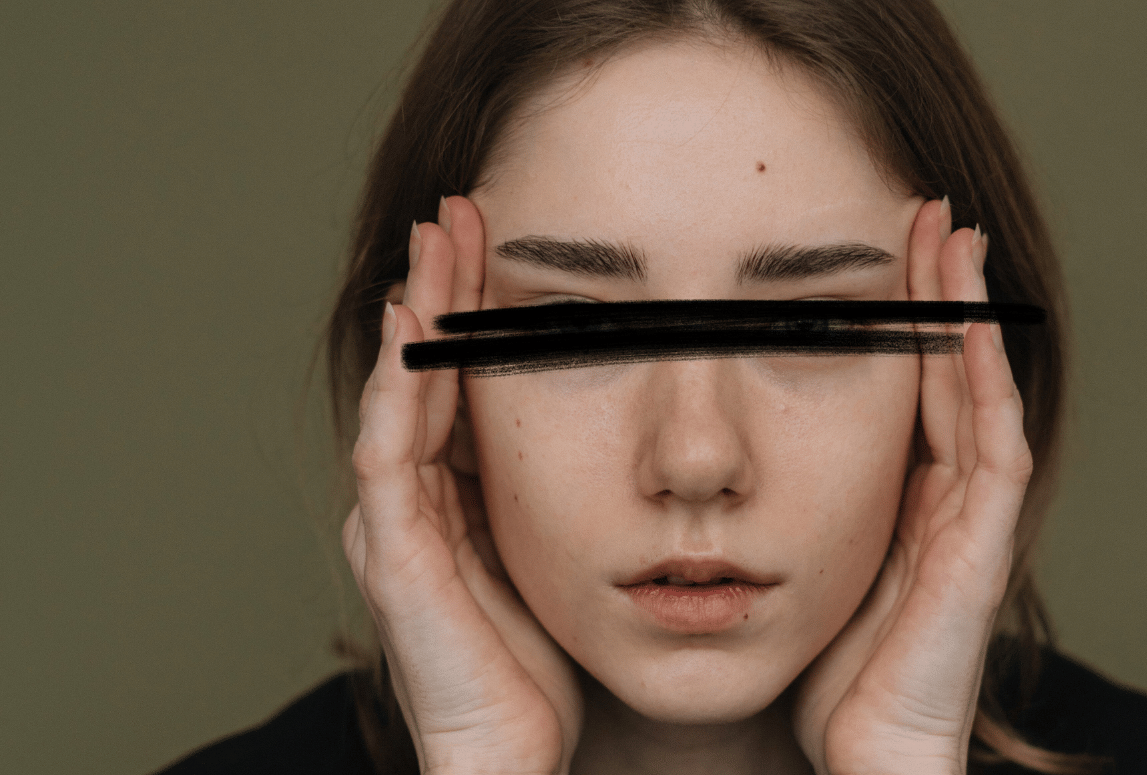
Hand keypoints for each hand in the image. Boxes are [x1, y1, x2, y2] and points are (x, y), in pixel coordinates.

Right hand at [343, 197, 583, 774]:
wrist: (517, 756)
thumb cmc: (549, 663)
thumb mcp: (569, 554)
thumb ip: (576, 492)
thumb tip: (649, 434)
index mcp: (458, 497)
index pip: (461, 381)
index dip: (476, 311)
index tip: (504, 240)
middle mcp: (418, 500)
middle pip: (424, 371)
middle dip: (440, 290)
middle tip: (462, 211)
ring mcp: (397, 525)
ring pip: (400, 395)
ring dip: (416, 316)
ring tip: (436, 242)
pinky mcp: (395, 557)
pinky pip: (390, 454)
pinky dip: (398, 387)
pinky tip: (411, 328)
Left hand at [792, 198, 1030, 774]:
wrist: (863, 755)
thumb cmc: (821, 670)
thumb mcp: (791, 563)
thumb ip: (773, 503)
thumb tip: (700, 452)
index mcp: (897, 496)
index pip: (905, 383)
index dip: (897, 314)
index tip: (873, 246)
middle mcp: (940, 496)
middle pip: (944, 371)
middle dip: (935, 292)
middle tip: (923, 211)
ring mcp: (967, 519)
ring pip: (975, 392)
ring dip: (964, 313)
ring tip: (951, 235)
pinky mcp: (979, 550)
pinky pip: (991, 450)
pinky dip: (982, 383)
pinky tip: (965, 324)